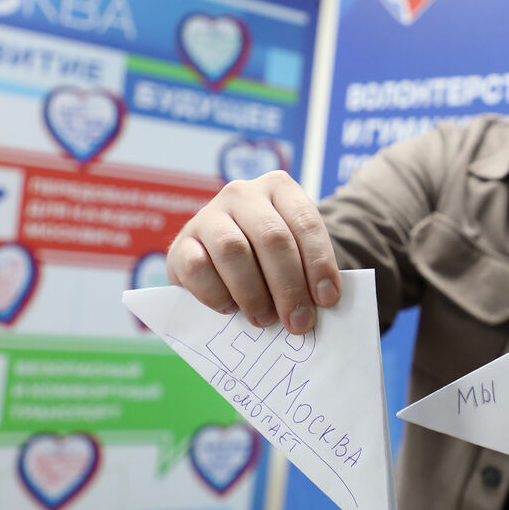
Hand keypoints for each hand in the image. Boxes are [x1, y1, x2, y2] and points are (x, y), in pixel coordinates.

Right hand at [166, 171, 340, 333]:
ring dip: (253, 292)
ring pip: (233, 250)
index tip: (327, 299)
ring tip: (265, 319)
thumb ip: (305, 273)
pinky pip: (197, 267)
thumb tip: (315, 308)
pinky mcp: (181, 243)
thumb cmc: (268, 259)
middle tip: (298, 322)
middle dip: (289, 285)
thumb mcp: (293, 254)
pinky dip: (216, 293)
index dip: (319, 263)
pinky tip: (230, 308)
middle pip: (271, 237)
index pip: (305, 222)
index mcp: (279, 188)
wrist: (219, 260)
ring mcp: (208, 215)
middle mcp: (243, 193)